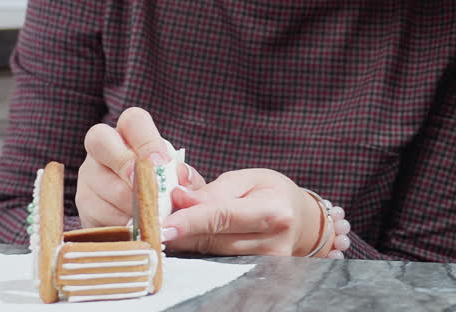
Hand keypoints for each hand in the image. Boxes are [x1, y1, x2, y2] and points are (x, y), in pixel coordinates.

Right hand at [75, 106, 202, 228]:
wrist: (151, 218)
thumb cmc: (168, 189)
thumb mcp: (181, 182)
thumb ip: (185, 178)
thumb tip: (183, 177)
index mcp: (130, 134)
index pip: (133, 121)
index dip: (146, 141)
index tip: (161, 164)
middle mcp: (103, 149)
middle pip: (100, 141)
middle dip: (125, 164)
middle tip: (147, 187)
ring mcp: (89, 175)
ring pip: (101, 183)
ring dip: (129, 203)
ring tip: (152, 216)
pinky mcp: (83, 204)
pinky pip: (97, 212)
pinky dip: (121, 222)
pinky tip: (138, 227)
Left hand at [161, 168, 324, 256]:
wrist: (300, 219)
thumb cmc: (272, 192)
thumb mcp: (246, 179)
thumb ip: (212, 190)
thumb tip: (179, 198)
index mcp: (274, 210)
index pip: (223, 217)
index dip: (190, 221)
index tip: (162, 225)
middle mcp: (273, 242)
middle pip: (213, 240)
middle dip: (181, 231)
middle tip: (155, 221)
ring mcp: (267, 264)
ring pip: (212, 254)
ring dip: (187, 241)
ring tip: (172, 227)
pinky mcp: (259, 275)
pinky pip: (219, 262)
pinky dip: (200, 251)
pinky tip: (190, 240)